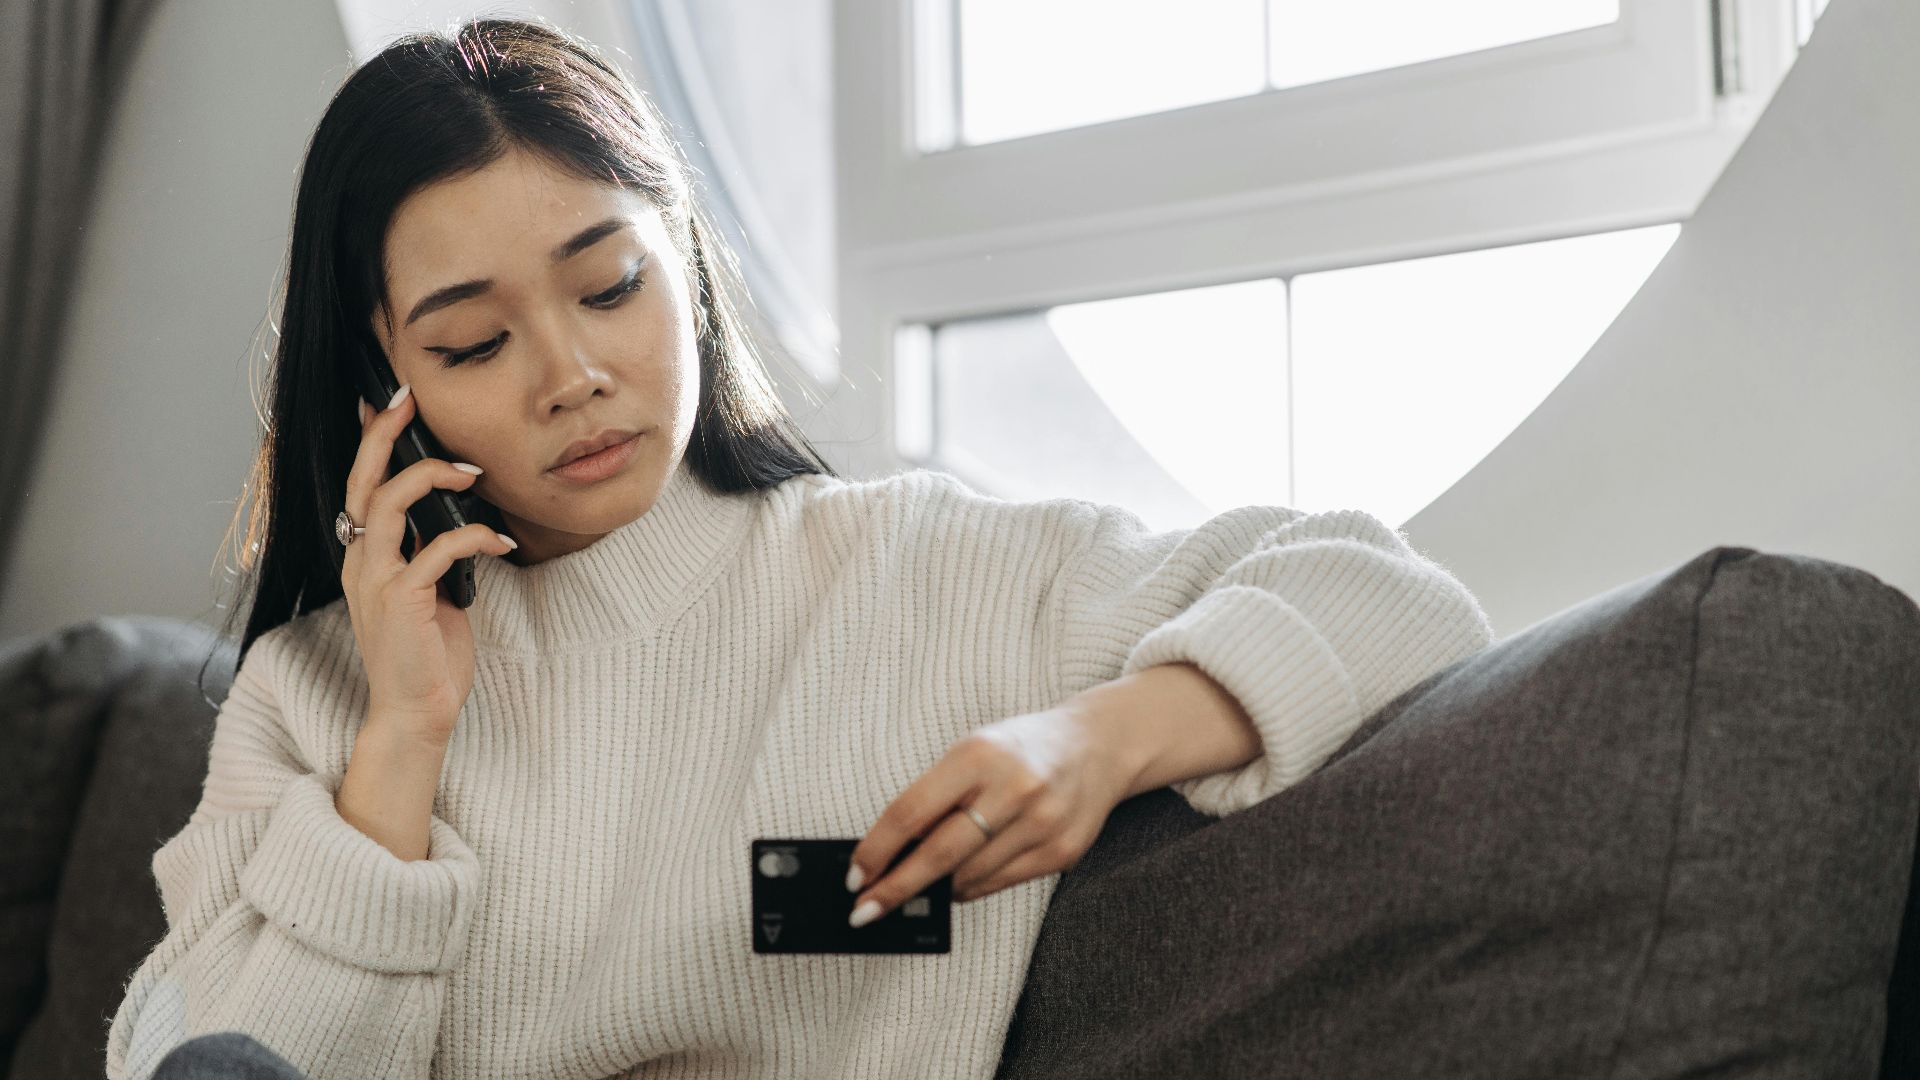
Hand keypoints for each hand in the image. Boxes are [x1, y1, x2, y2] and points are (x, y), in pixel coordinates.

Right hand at [343, 385, 517, 744]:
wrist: (417, 712)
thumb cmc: (427, 655)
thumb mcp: (429, 592)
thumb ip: (430, 553)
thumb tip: (456, 516)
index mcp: (364, 557)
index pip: (360, 486)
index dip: (371, 442)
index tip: (387, 402)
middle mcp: (360, 562)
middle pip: (362, 481)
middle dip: (383, 435)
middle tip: (407, 399)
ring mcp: (375, 580)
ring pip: (388, 503)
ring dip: (433, 479)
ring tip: (473, 473)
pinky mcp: (400, 600)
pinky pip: (436, 548)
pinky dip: (472, 536)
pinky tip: (501, 539)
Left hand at [845, 705, 1135, 925]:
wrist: (1098, 747)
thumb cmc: (1021, 749)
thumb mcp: (973, 752)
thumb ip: (935, 797)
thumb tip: (890, 855)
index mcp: (979, 755)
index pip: (911, 812)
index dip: (876, 850)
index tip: (854, 877)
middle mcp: (1014, 788)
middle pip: (938, 854)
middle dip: (895, 889)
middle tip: (864, 911)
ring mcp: (1042, 823)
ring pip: (968, 877)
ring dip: (935, 890)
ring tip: (919, 889)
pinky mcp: (1061, 852)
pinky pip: (998, 884)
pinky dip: (970, 888)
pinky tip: (959, 882)